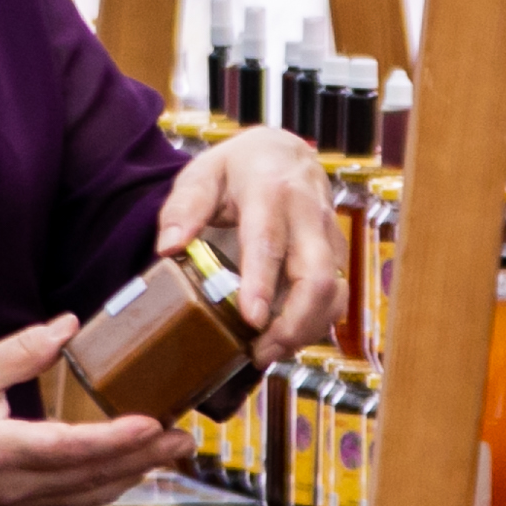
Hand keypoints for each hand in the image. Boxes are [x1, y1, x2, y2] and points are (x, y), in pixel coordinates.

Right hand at [0, 317, 188, 505]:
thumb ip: (20, 351)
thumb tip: (69, 325)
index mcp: (2, 450)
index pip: (72, 449)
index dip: (117, 439)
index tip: (154, 422)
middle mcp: (17, 485)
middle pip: (94, 477)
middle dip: (144, 457)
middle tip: (185, 435)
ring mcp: (21, 500)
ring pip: (91, 493)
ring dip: (135, 472)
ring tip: (172, 449)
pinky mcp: (23, 502)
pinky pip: (77, 498)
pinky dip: (111, 482)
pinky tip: (134, 467)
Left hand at [154, 127, 341, 363]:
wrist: (283, 152)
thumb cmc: (238, 168)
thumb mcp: (203, 173)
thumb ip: (184, 208)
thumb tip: (169, 246)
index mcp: (271, 189)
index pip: (269, 241)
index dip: (262, 283)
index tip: (252, 319)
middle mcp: (309, 213)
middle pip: (317, 276)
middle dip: (294, 323)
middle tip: (261, 352)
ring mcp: (329, 235)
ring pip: (333, 292)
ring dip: (305, 330)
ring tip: (268, 353)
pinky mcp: (336, 254)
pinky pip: (336, 296)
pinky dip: (314, 324)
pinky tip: (285, 339)